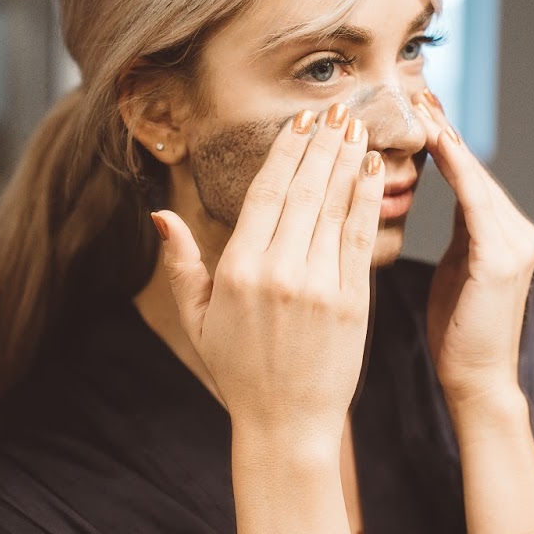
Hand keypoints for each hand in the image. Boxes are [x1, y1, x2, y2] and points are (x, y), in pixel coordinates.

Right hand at [151, 104, 384, 442]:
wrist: (285, 425)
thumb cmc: (239, 372)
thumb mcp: (197, 318)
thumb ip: (180, 264)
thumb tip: (160, 215)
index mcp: (238, 270)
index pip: (265, 194)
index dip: (286, 153)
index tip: (301, 124)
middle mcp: (278, 271)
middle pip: (303, 190)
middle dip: (322, 145)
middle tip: (337, 109)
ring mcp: (317, 286)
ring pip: (334, 207)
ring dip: (347, 161)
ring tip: (358, 127)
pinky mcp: (351, 303)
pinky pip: (359, 239)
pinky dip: (367, 201)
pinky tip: (374, 172)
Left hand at [411, 89, 533, 407]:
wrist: (478, 382)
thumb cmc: (457, 336)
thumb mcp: (456, 273)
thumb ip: (457, 237)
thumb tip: (439, 207)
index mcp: (504, 235)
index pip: (469, 177)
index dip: (444, 142)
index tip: (416, 109)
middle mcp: (518, 231)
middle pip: (473, 169)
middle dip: (443, 130)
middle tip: (414, 90)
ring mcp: (515, 241)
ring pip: (474, 177)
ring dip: (445, 139)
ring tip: (419, 105)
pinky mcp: (503, 255)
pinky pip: (474, 200)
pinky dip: (454, 169)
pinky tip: (433, 142)